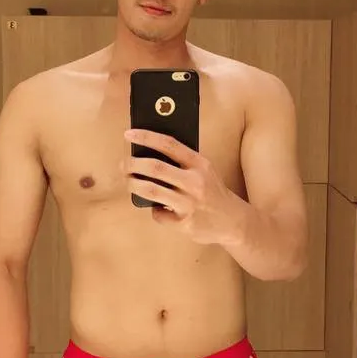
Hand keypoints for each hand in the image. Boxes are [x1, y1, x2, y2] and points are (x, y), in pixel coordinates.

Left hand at [124, 129, 241, 245]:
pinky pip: (159, 214)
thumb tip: (148, 152)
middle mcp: (195, 182)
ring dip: (133, 185)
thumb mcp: (205, 171)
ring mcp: (190, 203)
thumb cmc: (212, 192)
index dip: (146, 137)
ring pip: (151, 191)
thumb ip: (183, 162)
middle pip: (155, 168)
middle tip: (123, 165)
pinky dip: (154, 211)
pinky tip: (158, 208)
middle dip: (132, 164)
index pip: (169, 144)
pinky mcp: (185, 223)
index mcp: (200, 164)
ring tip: (128, 182)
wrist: (233, 221)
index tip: (129, 134)